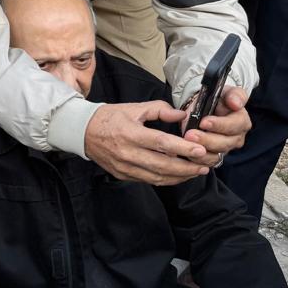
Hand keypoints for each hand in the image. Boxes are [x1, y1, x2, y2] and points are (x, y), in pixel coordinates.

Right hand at [84, 102, 209, 185]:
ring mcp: (124, 166)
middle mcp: (127, 152)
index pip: (161, 143)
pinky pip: (148, 180)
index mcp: (130, 133)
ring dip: (179, 176)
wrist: (83, 132)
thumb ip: (160, 109)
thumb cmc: (110, 117)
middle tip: (204, 166)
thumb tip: (181, 116)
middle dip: (186, 168)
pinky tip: (178, 175)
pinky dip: (166, 179)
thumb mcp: (134, 108)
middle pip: (162, 165)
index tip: (200, 150)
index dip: (182, 148)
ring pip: (157, 177)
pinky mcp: (123, 175)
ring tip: (196, 172)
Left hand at [181, 86, 250, 166]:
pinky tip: (187, 153)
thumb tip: (236, 103)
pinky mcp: (214, 156)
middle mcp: (236, 138)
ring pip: (216, 155)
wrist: (204, 107)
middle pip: (224, 143)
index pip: (234, 125)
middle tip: (190, 134)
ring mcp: (225, 149)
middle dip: (206, 139)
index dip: (219, 125)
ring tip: (186, 143)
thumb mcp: (227, 91)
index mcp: (241, 121)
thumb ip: (235, 95)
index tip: (203, 122)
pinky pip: (207, 162)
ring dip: (200, 151)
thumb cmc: (218, 99)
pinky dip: (197, 159)